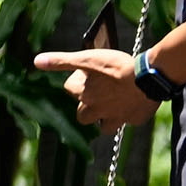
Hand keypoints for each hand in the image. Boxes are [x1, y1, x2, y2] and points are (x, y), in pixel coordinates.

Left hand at [33, 45, 151, 132]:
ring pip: (103, 127)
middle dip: (86, 107)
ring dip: (103, 119)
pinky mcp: (134, 120)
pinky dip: (128, 117)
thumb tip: (36, 61)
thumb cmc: (117, 66)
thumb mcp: (87, 58)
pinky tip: (132, 106)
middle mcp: (97, 109)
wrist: (149, 78)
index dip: (77, 80)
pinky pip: (128, 122)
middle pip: (83, 115)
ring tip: (111, 106)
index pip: (70, 89)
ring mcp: (116, 117)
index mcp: (84, 95)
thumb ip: (61, 61)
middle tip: (98, 94)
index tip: (86, 73)